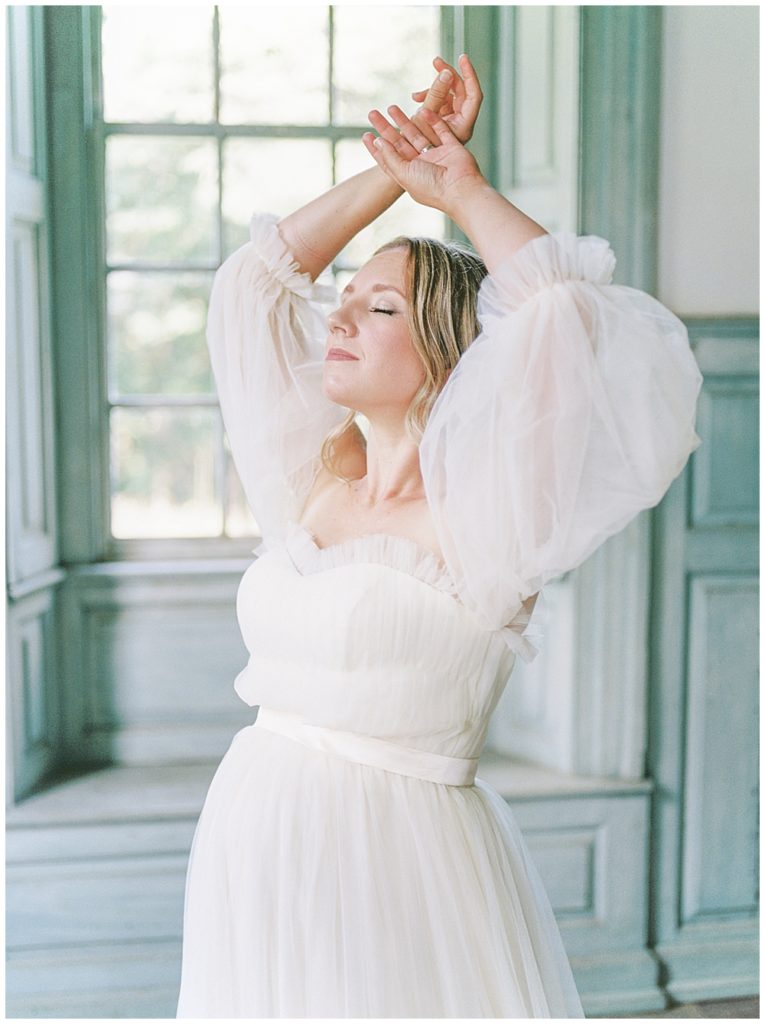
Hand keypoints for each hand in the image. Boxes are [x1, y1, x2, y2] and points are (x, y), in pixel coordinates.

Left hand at [362, 109, 485, 214]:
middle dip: (386, 129)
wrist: (460, 188)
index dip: (376, 148)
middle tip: (372, 113)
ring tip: (391, 106)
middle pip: (400, 143)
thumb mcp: (404, 174)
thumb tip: (378, 142)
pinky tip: (422, 110)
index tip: (366, 135)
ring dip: (404, 121)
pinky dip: (432, 120)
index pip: (389, 159)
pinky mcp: (451, 146)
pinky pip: (440, 130)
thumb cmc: (432, 186)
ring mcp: (437, 156)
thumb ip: (391, 157)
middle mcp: (421, 165)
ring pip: (417, 134)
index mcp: (409, 176)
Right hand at [410, 54, 482, 144]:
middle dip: (447, 76)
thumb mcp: (425, 115)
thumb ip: (437, 93)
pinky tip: (416, 98)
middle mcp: (461, 123)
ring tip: (416, 95)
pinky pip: (440, 101)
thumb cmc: (414, 143)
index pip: (474, 95)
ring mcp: (452, 121)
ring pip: (449, 95)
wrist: (406, 159)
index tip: (462, 58)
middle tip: (435, 62)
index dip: (469, 75)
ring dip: (433, 89)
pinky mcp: (443, 119)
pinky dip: (429, 96)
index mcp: (463, 126)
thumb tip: (447, 72)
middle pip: (461, 91)